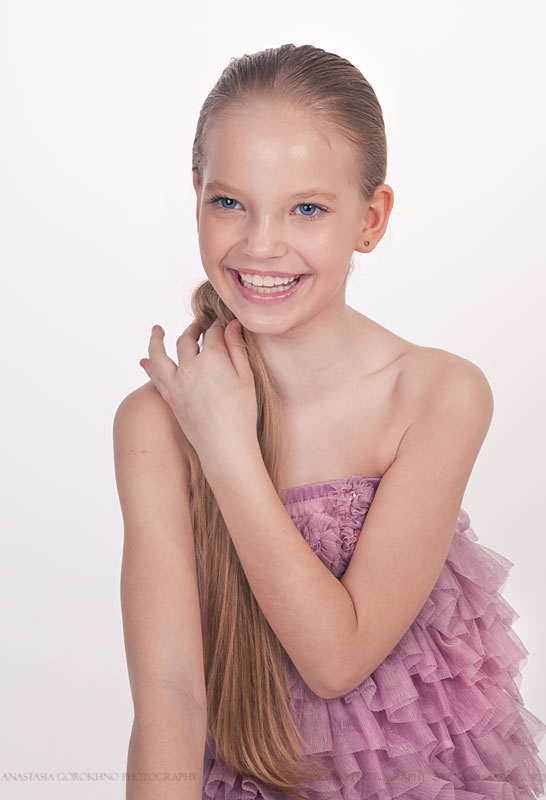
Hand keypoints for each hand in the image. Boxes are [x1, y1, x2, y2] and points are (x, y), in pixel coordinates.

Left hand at [139, 318, 258, 462]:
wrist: (224, 446)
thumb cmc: (241, 414)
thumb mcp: (246, 377)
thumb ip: (237, 348)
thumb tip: (232, 325)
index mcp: (213, 358)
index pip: (213, 333)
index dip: (219, 327)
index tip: (223, 325)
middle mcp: (190, 366)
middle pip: (187, 339)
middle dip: (193, 329)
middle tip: (198, 325)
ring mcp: (176, 382)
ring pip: (160, 353)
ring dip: (156, 339)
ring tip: (156, 330)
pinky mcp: (169, 397)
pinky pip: (154, 376)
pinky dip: (148, 366)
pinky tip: (144, 360)